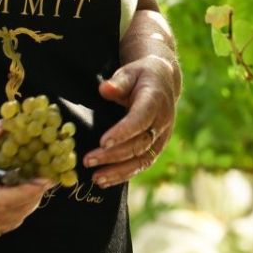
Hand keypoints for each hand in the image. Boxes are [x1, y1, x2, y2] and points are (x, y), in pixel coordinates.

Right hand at [0, 121, 51, 235]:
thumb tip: (7, 125)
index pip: (2, 200)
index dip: (29, 190)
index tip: (48, 177)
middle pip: (9, 215)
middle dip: (33, 197)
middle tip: (48, 175)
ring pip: (5, 223)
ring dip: (25, 206)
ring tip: (35, 182)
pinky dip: (12, 212)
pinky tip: (16, 192)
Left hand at [82, 56, 176, 186]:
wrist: (163, 82)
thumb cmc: (140, 76)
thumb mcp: (130, 72)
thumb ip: (118, 82)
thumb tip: (104, 90)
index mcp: (155, 100)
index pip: (141, 118)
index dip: (124, 131)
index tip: (103, 142)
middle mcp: (162, 121)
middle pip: (139, 143)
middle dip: (113, 154)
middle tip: (88, 161)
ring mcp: (162, 137)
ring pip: (142, 159)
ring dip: (119, 171)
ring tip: (96, 178)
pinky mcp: (157, 147)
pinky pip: (143, 164)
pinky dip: (125, 174)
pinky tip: (105, 181)